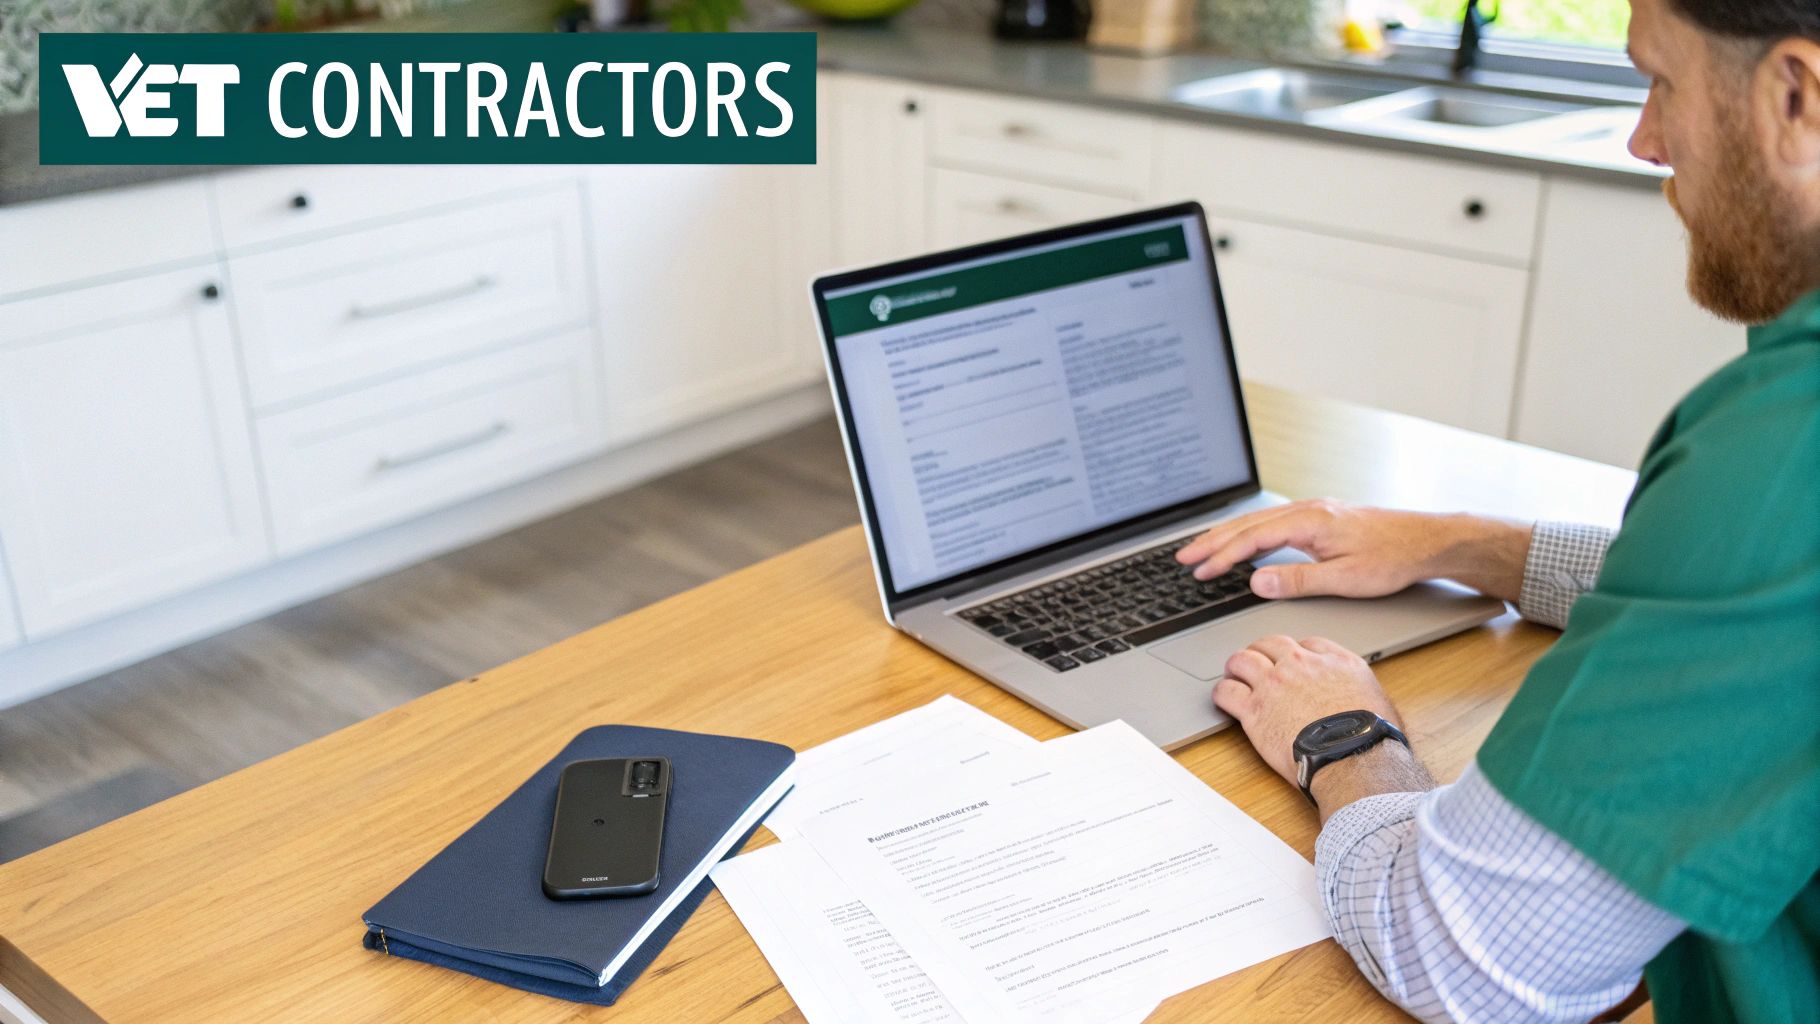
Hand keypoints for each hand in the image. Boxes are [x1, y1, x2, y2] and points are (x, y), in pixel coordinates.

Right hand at [1174, 500, 1532, 602]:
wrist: (1427, 541)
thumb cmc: (1393, 558)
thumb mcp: (1345, 579)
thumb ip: (1297, 580)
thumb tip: (1257, 581)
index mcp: (1310, 521)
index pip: (1253, 538)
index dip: (1222, 555)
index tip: (1199, 570)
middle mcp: (1308, 510)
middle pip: (1247, 524)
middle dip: (1212, 541)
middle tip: (1184, 557)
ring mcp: (1313, 511)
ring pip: (1258, 520)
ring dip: (1227, 536)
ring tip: (1202, 549)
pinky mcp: (1320, 517)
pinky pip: (1272, 521)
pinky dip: (1248, 532)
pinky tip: (1242, 542)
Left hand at [1212, 634, 1402, 787]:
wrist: (1354, 759)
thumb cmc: (1372, 739)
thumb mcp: (1378, 701)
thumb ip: (1359, 690)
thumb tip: (1359, 701)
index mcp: (1336, 662)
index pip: (1308, 643)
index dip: (1296, 653)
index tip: (1291, 662)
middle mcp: (1302, 665)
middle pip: (1271, 644)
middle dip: (1263, 652)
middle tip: (1257, 663)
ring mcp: (1275, 684)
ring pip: (1243, 660)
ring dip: (1237, 666)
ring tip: (1234, 675)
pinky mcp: (1255, 710)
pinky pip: (1227, 691)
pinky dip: (1223, 692)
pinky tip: (1225, 698)